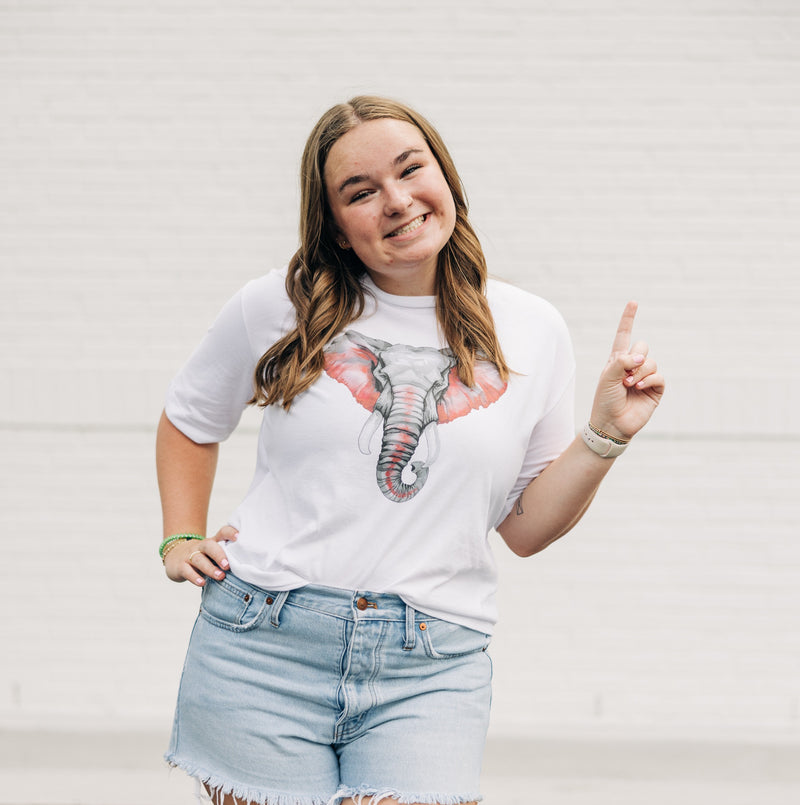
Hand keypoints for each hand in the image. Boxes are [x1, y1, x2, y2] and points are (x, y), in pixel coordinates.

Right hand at [164, 526, 237, 585]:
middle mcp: (201, 547)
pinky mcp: (180, 566)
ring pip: (199, 559)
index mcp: (212, 542)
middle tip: (228, 565)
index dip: (230, 533)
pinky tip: (202, 583)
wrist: (175, 557)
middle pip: (209, 546)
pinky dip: (194, 577)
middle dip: (219, 554)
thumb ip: (227, 556)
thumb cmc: (203, 557)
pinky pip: (187, 570)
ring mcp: (189, 555)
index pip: (222, 532)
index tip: (239, 537)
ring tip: (220, 576)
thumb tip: (247, 564)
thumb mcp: (213, 554)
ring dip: (210, 568)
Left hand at [590, 301, 664, 441]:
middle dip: (635, 356)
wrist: (611, 423)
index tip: (633, 302)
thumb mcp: (607, 377)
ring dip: (640, 371)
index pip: (624, 335)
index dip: (629, 319)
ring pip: (651, 361)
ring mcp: (645, 377)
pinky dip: (649, 380)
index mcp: (617, 360)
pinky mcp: (655, 389)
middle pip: (643, 345)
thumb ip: (622, 361)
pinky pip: (659, 376)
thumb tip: (642, 356)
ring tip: (629, 384)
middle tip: (624, 374)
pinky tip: (639, 387)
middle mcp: (632, 366)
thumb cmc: (605, 400)